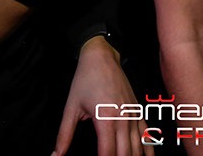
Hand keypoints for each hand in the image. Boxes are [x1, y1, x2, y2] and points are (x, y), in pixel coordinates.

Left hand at [52, 36, 152, 155]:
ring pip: (138, 147)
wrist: (102, 56)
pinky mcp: (137, 110)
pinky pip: (147, 134)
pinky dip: (148, 149)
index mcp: (105, 118)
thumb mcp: (71, 107)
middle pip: (125, 154)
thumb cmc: (86, 79)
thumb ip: (63, 135)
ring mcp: (133, 114)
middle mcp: (123, 118)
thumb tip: (55, 155)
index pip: (107, 153)